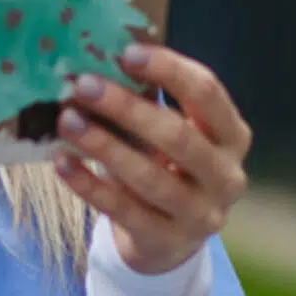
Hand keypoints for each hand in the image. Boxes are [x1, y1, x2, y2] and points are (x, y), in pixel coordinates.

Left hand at [50, 43, 252, 276]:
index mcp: (232, 136)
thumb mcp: (171, 135)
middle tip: (84, 85)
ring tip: (67, 121)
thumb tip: (97, 62)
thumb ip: (149, 103)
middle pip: (178, 137)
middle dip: (128, 108)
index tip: (126, 53)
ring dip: (104, 146)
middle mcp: (226, 176)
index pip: (207, 93)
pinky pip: (124, 211)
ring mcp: (201, 215)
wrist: (169, 241)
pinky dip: (91, 186)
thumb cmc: (167, 169)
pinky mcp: (168, 242)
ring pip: (150, 178)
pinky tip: (63, 163)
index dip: (169, 70)